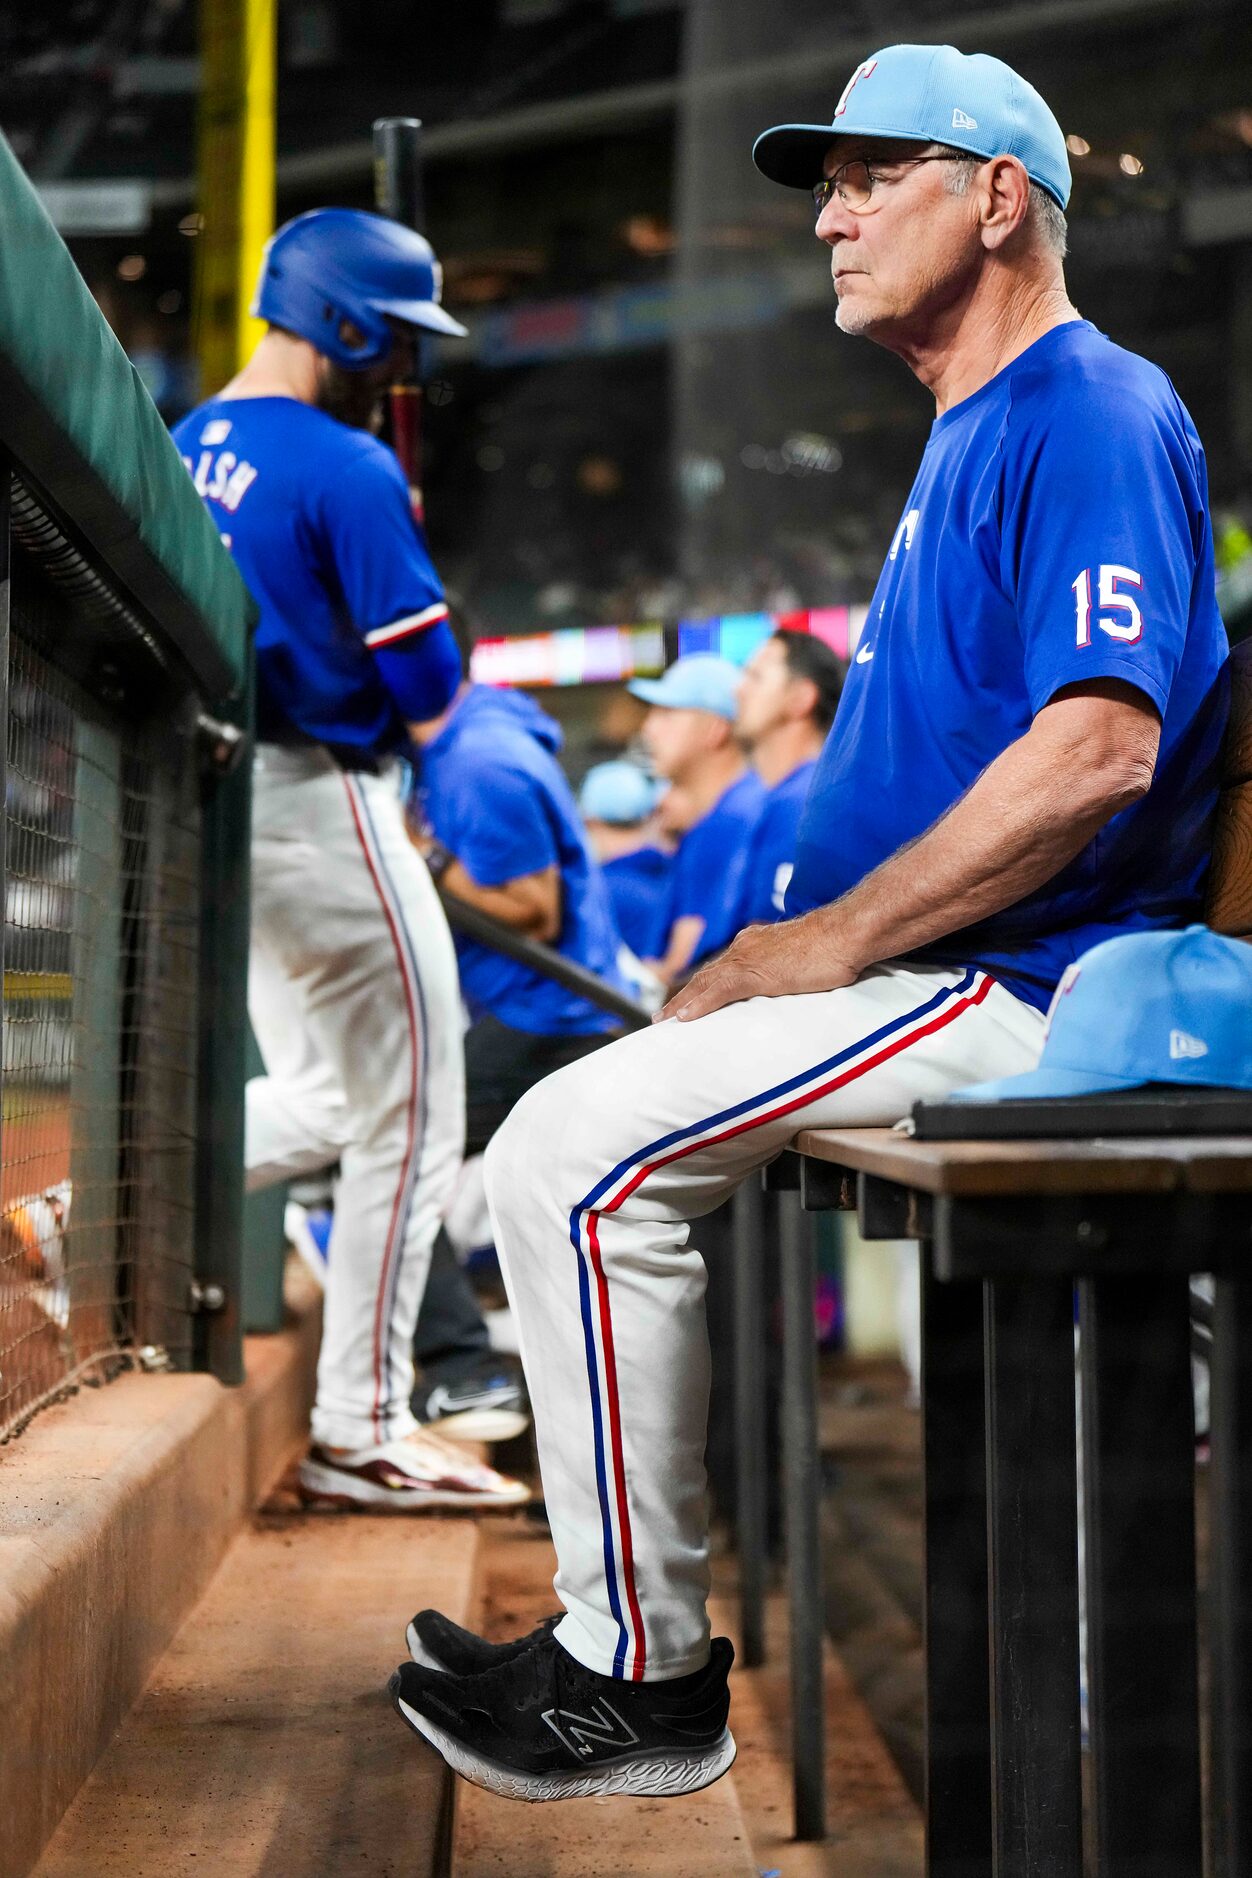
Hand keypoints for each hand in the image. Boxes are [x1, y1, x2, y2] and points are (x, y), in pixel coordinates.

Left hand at [656, 912, 861, 1023]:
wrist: (847, 934)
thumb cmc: (837, 947)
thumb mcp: (806, 960)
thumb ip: (791, 971)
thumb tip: (792, 985)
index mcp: (757, 944)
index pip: (722, 969)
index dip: (702, 986)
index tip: (687, 1002)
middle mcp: (746, 947)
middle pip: (706, 975)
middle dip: (684, 996)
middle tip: (662, 1017)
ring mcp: (748, 958)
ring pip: (705, 982)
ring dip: (682, 1003)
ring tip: (663, 1021)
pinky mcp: (755, 971)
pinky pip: (718, 990)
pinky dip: (699, 1004)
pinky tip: (683, 1018)